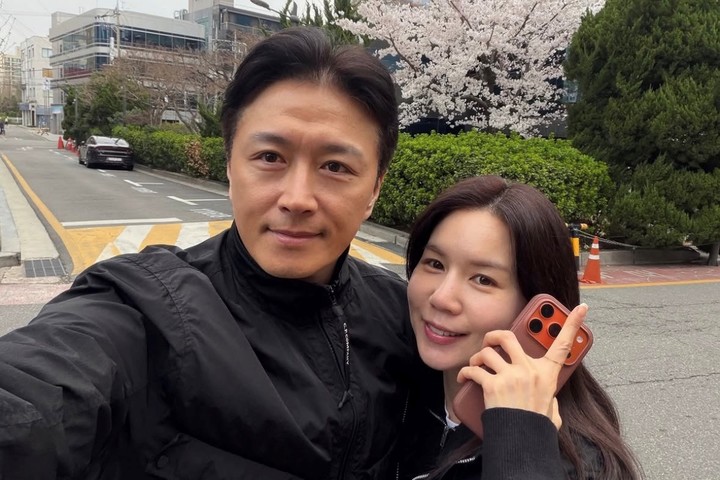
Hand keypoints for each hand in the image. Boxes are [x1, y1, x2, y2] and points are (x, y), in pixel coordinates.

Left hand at [457, 303, 588, 428]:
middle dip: (494, 336)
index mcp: (547, 374)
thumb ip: (548, 394)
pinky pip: (473, 370)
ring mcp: (511, 376)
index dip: (573, 324)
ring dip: (477, 359)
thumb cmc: (535, 427)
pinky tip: (465, 378)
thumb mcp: (551, 407)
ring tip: (476, 367)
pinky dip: (465, 373)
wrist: (521, 442)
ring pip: (487, 352)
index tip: (582, 308)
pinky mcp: (493, 384)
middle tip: (490, 341)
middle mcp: (530, 370)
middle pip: (507, 336)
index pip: (564, 345)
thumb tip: (546, 393)